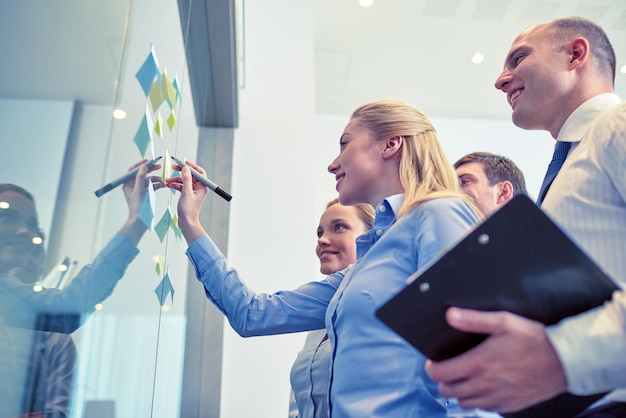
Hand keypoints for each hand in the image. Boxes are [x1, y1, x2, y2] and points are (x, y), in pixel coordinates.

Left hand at [119, 159, 163, 243]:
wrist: (141, 220)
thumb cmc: (139, 207)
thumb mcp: (140, 191)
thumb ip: (141, 178)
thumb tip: (143, 166)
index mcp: (128, 184)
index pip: (133, 170)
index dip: (140, 165)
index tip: (148, 161)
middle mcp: (133, 186)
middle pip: (142, 173)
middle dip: (150, 170)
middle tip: (158, 166)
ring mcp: (140, 189)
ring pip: (148, 179)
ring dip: (156, 179)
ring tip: (162, 181)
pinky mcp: (146, 193)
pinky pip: (152, 185)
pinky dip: (157, 184)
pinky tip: (162, 185)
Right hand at [166, 159, 207, 243]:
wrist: (186, 222)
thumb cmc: (188, 210)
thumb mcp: (186, 192)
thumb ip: (187, 179)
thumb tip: (186, 167)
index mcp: (202, 187)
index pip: (199, 172)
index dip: (192, 166)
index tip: (183, 162)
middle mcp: (199, 188)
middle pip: (190, 175)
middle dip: (181, 171)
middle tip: (173, 167)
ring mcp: (192, 191)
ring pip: (184, 180)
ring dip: (175, 179)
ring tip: (167, 180)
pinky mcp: (187, 195)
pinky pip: (181, 186)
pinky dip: (175, 185)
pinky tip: (168, 185)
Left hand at [425, 307, 567, 412]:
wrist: (564, 361)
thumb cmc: (534, 339)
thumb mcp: (503, 322)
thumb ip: (473, 320)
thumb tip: (450, 315)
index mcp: (479, 364)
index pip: (440, 374)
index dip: (431, 369)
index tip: (433, 362)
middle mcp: (485, 384)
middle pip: (448, 392)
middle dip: (443, 381)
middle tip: (448, 370)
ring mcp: (497, 398)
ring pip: (464, 403)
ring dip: (459, 392)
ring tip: (464, 378)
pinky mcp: (509, 406)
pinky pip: (484, 409)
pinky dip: (478, 400)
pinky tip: (484, 387)